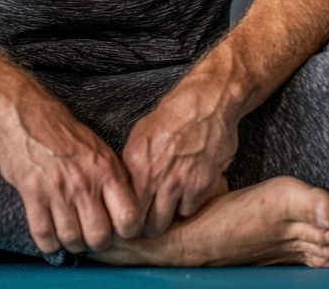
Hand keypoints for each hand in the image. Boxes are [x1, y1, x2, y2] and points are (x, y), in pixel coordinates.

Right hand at [0, 90, 141, 254]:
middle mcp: (84, 181)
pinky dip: (49, 244)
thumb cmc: (62, 130)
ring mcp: (58, 190)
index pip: (128, 217)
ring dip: (72, 244)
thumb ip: (111, 176)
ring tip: (71, 236)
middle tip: (91, 236)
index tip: (118, 231)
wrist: (26, 113)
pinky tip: (51, 238)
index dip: (125, 231)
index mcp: (106, 168)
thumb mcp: (98, 147)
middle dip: (96, 242)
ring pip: (72, 239)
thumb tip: (124, 206)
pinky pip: (44, 235)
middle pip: (99, 236)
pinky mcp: (33, 194)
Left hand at [121, 74, 238, 236]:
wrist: (206, 102)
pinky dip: (188, 205)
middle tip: (149, 218)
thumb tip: (121, 184)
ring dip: (166, 216)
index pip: (124, 209)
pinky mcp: (201, 186)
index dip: (127, 218)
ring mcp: (179, 182)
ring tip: (167, 205)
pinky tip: (186, 191)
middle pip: (144, 223)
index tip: (131, 219)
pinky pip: (189, 211)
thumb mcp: (140, 133)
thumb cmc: (174, 114)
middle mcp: (154, 175)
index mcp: (135, 162)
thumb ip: (131, 162)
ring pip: (166, 221)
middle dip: (145, 225)